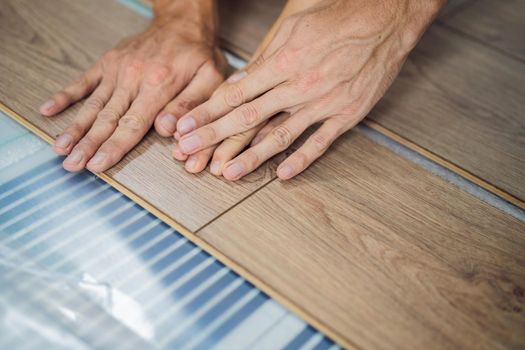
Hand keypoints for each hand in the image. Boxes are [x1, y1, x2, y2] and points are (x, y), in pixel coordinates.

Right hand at [40, 0, 225, 172]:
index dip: (114, 147)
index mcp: (159, 84)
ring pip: (93, 104)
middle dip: (88, 144)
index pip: (133, 124)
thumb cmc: (199, 53)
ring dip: (75, 127)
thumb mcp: (210, 78)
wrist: (183, 21)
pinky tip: (48, 109)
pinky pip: (84, 81)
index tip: (97, 165)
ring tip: (60, 148)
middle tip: (72, 165)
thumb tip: (168, 130)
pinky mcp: (108, 62)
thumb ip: (189, 105)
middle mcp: (133, 77)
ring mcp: (118, 70)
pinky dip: (65, 95)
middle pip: (107, 118)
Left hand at [174, 0, 444, 179]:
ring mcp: (323, 104)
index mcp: (283, 61)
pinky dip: (300, 160)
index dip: (208, 111)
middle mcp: (299, 86)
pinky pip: (319, 143)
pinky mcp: (345, 115)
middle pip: (248, 117)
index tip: (186, 125)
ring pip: (280, 136)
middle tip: (188, 152)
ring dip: (250, 157)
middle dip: (213, 136)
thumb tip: (240, 78)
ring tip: (226, 173)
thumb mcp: (293, 23)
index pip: (235, 92)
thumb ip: (265, 54)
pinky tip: (282, 174)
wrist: (385, 21)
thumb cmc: (337, 18)